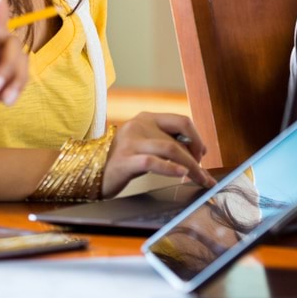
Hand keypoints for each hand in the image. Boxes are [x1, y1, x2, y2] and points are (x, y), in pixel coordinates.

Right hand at [101, 112, 215, 197]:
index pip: (182, 121)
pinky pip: (152, 162)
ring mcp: (131, 141)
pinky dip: (170, 168)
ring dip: (190, 166)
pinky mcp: (125, 159)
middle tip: (203, 175)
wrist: (93, 174)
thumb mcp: (147, 145)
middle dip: (196, 157)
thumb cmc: (125, 161)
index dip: (196, 138)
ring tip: (200, 179)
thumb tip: (200, 151)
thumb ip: (168, 143)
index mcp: (147, 118)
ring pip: (170, 149)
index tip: (202, 155)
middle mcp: (139, 125)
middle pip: (178, 138)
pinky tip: (181, 174)